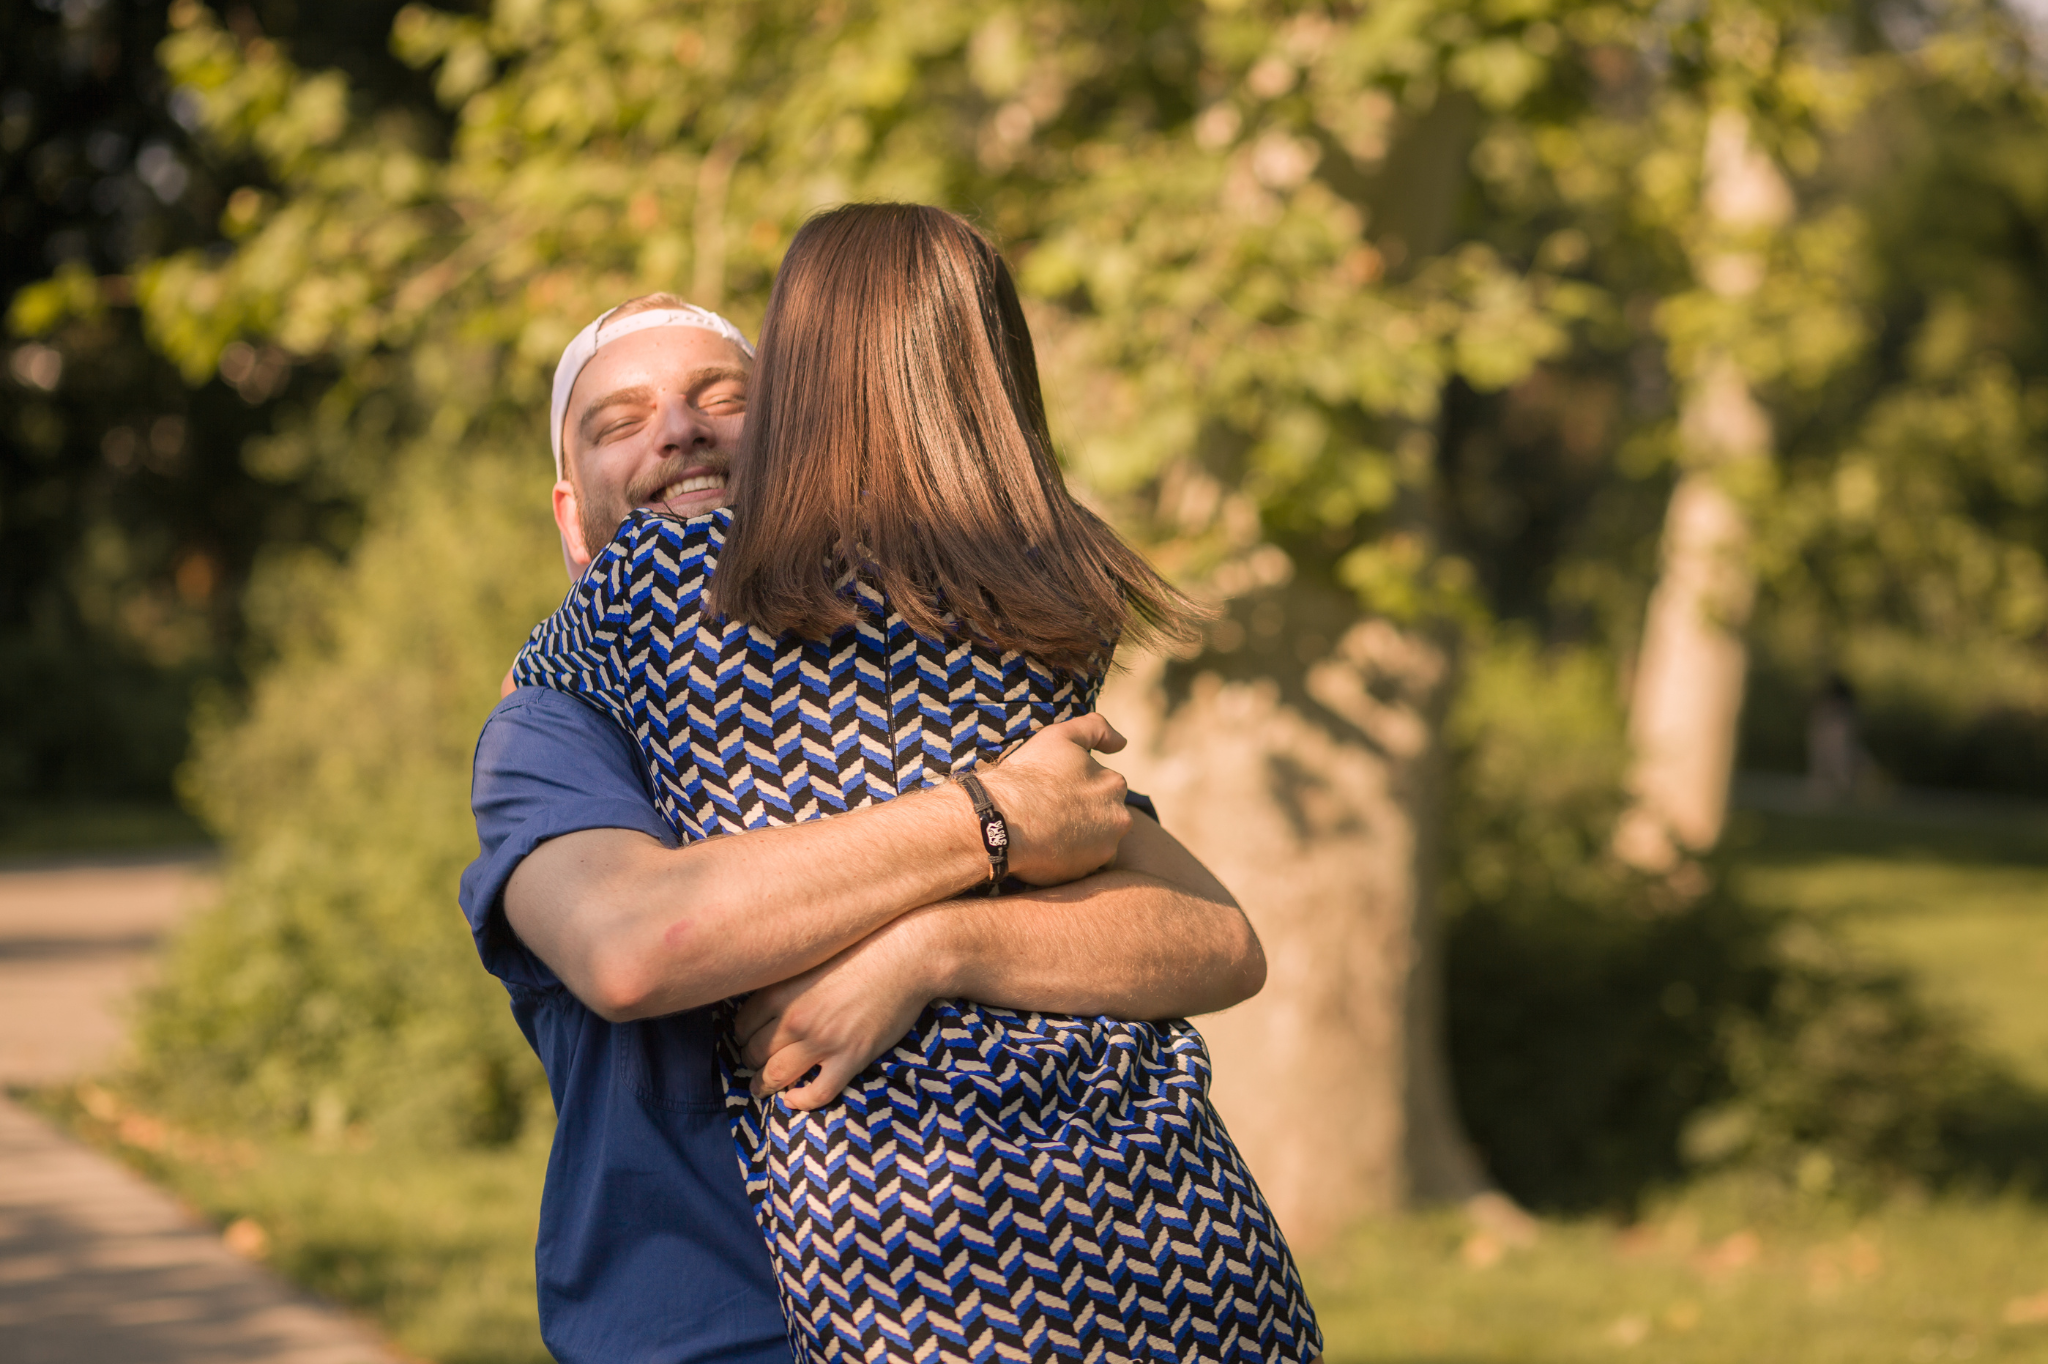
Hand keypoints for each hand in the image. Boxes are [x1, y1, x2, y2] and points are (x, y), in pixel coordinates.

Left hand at [732, 909, 945, 1109]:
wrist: (907, 954)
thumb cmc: (862, 948)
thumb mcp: (812, 956)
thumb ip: (786, 979)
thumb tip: (764, 997)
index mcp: (781, 990)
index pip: (742, 1025)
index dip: (743, 1036)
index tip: (748, 1039)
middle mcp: (795, 1018)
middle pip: (754, 1052)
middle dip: (750, 1061)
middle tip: (754, 1063)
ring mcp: (823, 1040)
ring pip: (776, 1075)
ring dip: (765, 1085)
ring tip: (763, 1087)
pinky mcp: (851, 1056)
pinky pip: (817, 1092)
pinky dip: (801, 1101)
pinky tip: (795, 1099)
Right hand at [976, 714, 1132, 885]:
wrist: (1002, 821)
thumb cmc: (1029, 775)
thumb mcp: (1061, 736)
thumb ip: (1096, 729)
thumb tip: (1122, 742)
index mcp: (1115, 784)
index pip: (1102, 786)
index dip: (1076, 787)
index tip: (1054, 790)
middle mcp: (1119, 817)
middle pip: (1103, 816)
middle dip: (1083, 814)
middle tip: (1049, 812)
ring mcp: (1105, 848)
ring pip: (1095, 841)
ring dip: (1079, 837)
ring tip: (1046, 831)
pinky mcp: (1087, 872)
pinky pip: (1082, 865)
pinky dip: (1069, 858)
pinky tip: (1046, 849)